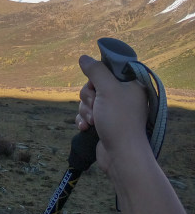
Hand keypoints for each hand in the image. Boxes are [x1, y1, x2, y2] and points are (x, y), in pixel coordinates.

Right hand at [76, 54, 148, 175]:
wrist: (121, 155)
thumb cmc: (118, 120)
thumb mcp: (107, 89)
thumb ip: (95, 71)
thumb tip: (83, 58)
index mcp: (130, 86)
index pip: (108, 70)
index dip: (97, 76)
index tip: (96, 85)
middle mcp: (123, 96)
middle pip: (93, 85)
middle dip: (88, 97)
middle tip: (95, 106)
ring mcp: (113, 111)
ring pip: (88, 100)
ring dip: (85, 110)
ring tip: (93, 121)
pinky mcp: (104, 123)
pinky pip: (86, 114)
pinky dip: (83, 120)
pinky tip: (86, 128)